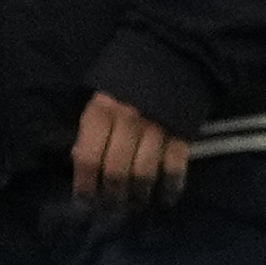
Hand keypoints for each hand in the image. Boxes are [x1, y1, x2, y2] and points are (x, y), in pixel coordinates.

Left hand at [70, 92, 185, 218]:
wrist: (175, 55)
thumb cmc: (129, 81)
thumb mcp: (101, 98)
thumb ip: (92, 129)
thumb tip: (82, 163)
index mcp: (102, 113)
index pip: (87, 158)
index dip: (84, 185)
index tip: (85, 202)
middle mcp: (127, 122)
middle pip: (116, 171)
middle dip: (112, 197)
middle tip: (112, 210)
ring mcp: (157, 128)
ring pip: (144, 173)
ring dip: (139, 195)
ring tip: (136, 205)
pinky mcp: (182, 131)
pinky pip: (175, 166)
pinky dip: (171, 186)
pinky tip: (166, 198)